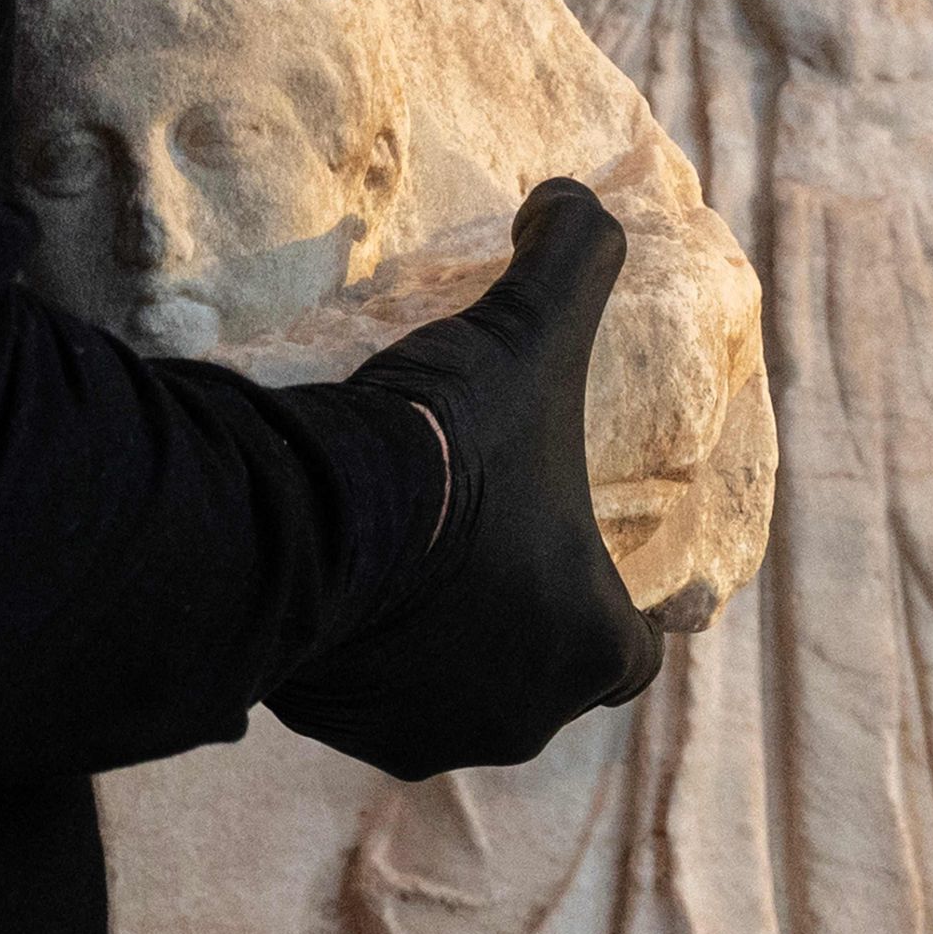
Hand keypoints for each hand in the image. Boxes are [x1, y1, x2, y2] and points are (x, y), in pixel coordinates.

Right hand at [268, 179, 663, 779]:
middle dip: (515, 620)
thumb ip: (578, 257)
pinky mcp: (339, 726)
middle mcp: (520, 717)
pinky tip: (341, 586)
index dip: (609, 601)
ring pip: (448, 692)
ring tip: (404, 560)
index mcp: (592, 651)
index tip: (567, 548)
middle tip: (477, 543)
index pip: (630, 648)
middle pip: (536, 673)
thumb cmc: (447, 441)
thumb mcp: (529, 330)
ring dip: (437, 644)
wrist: (302, 512)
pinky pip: (363, 695)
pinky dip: (359, 655)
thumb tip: (575, 201)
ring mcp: (424, 731)